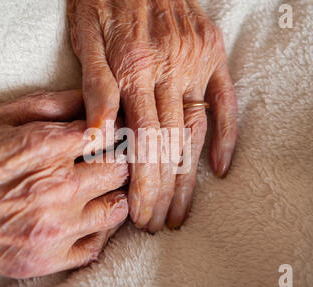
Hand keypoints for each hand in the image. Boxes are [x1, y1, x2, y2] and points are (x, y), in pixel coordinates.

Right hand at [0, 90, 128, 278]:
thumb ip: (49, 106)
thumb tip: (89, 99)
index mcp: (44, 147)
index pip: (110, 133)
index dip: (111, 130)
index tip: (108, 131)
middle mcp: (54, 191)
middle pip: (121, 171)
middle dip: (117, 160)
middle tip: (103, 159)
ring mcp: (50, 230)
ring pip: (116, 210)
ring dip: (112, 196)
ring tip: (96, 189)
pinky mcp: (40, 260)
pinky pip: (94, 249)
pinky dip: (97, 232)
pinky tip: (83, 220)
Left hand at [68, 0, 237, 230]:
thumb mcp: (86, 37)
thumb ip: (95, 86)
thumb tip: (101, 136)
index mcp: (136, 69)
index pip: (143, 142)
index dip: (144, 185)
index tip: (141, 217)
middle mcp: (172, 68)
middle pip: (171, 144)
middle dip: (166, 191)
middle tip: (161, 223)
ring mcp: (197, 61)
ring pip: (197, 130)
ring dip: (191, 175)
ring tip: (184, 209)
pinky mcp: (213, 53)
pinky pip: (226, 99)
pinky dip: (227, 135)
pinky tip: (221, 168)